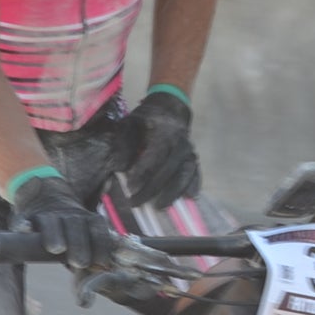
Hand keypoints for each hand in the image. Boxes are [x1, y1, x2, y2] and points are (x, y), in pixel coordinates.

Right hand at [11, 172, 122, 271]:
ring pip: (51, 222)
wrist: (46, 198)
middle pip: (75, 225)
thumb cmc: (71, 231)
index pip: (97, 228)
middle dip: (80, 243)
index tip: (103, 263)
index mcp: (87, 218)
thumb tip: (101, 278)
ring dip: (55, 234)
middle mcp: (68, 214)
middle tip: (81, 262)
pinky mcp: (24, 217)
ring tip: (57, 249)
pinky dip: (23, 225)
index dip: (101, 245)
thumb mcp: (87, 236)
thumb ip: (97, 252)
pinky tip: (24, 230)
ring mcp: (45, 214)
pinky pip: (22, 220)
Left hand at [120, 89, 201, 208]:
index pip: (154, 156)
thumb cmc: (146, 118)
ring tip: (160, 206)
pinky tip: (190, 197)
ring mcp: (189, 151)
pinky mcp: (193, 158)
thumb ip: (124, 144)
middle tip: (135, 202)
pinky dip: (193, 185)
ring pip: (184, 174)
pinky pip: (195, 173)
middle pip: (168, 170)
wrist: (170, 108)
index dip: (143, 173)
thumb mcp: (130, 123)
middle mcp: (180, 143)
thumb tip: (119, 167)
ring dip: (173, 192)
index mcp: (164, 132)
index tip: (130, 187)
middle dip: (152, 189)